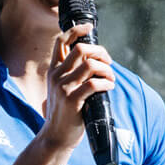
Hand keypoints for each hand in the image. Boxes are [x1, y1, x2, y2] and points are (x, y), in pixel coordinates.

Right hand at [43, 26, 114, 150]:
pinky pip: (94, 84)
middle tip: (109, 62)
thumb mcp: (62, 89)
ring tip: (111, 78)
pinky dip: (106, 83)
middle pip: (80, 49)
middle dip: (100, 51)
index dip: (76, 30)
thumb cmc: (64, 112)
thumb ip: (72, 74)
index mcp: (53, 70)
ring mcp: (63, 87)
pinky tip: (109, 87)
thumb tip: (94, 59)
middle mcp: (56, 75)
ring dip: (106, 69)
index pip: (61, 41)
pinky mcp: (72, 100)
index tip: (89, 28)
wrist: (55, 136)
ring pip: (90, 65)